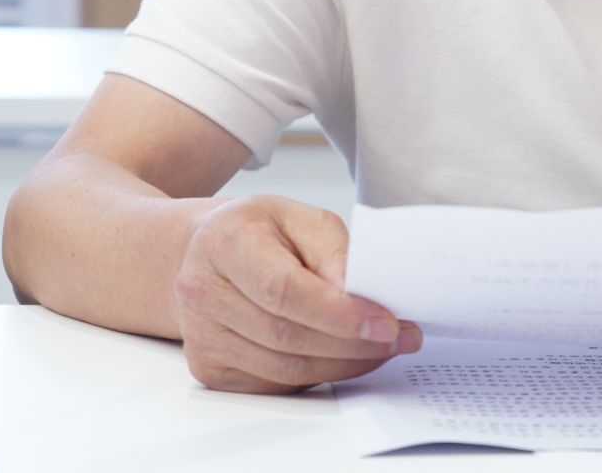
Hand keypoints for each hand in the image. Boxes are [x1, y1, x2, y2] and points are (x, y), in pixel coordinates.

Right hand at [172, 194, 420, 393]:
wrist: (204, 254)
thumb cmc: (257, 232)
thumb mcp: (301, 218)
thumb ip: (335, 252)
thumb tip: (363, 297)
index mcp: (225, 242)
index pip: (283, 289)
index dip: (338, 313)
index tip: (384, 323)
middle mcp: (204, 291)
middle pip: (287, 335)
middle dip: (353, 343)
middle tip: (399, 337)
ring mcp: (203, 336)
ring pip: (284, 369)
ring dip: (343, 364)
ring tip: (381, 349)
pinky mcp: (211, 369)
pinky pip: (275, 383)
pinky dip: (318, 376)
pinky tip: (343, 357)